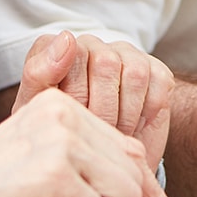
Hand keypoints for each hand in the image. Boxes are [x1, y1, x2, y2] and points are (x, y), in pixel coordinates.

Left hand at [13, 32, 173, 170]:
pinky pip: (158, 84)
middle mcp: (92, 44)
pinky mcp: (156, 70)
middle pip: (106, 63)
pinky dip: (145, 114)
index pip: (72, 51)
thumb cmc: (59, 131)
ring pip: (135, 74)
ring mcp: (127, 55)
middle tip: (96, 135)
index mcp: (56, 48)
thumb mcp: (38, 110)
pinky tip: (131, 128)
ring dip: (125, 114)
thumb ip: (40, 73)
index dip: (75, 93)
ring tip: (113, 135)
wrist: (92, 157)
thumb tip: (68, 39)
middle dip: (102, 110)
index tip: (75, 116)